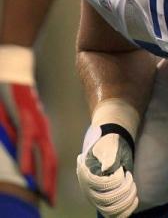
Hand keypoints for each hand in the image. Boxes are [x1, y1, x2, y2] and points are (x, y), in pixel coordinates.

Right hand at [0, 80, 56, 203]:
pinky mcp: (24, 114)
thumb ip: (20, 137)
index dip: (49, 177)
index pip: (48, 157)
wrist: (15, 70)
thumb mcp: (18, 120)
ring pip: (40, 150)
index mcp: (40, 129)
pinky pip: (26, 138)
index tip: (49, 196)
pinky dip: (27, 156)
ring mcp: (34, 120)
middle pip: (49, 158)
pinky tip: (26, 170)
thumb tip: (20, 157)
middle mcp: (41, 126)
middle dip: (49, 181)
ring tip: (41, 192)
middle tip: (50, 200)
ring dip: (40, 173)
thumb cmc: (16, 97)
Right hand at [76, 123, 137, 217]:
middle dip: (124, 189)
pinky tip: (134, 200)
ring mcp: (96, 199)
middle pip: (106, 201)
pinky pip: (115, 216)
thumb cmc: (110, 145)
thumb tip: (107, 167)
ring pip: (111, 211)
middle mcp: (88, 190)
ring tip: (133, 186)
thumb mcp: (109, 144)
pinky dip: (126, 211)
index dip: (116, 179)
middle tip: (129, 176)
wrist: (110, 150)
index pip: (102, 185)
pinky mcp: (105, 204)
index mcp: (87, 175)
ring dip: (127, 200)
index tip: (121, 169)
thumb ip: (109, 154)